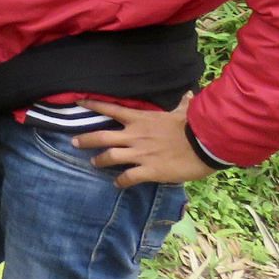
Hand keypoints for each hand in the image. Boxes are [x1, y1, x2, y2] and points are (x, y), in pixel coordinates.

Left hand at [72, 96, 216, 187]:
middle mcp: (134, 135)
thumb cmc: (194, 126)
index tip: (79, 102)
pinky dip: (121, 181)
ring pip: (109, 157)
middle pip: (101, 136)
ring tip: (94, 163)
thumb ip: (181, 104)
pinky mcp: (148, 170)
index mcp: (140, 119)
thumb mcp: (183, 112)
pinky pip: (128, 177)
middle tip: (74, 142)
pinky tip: (118, 184)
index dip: (93, 104)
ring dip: (99, 161)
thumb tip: (188, 94)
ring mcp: (139, 154)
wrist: (204, 144)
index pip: (111, 109)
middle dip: (85, 139)